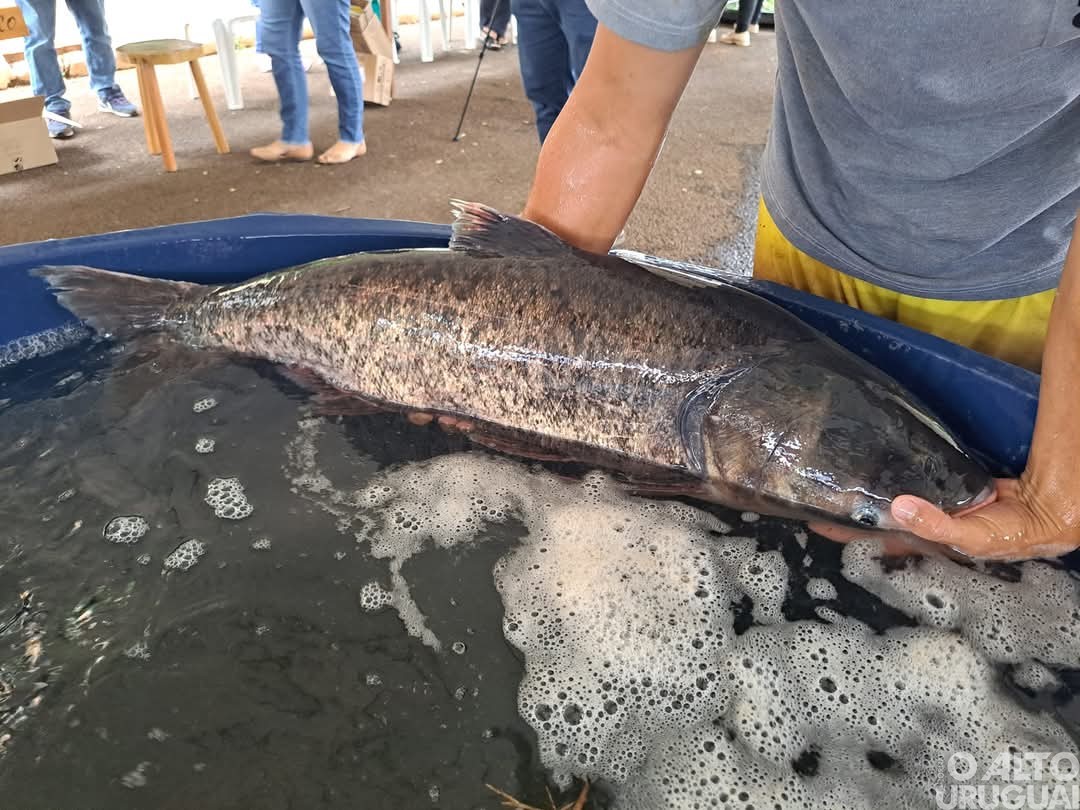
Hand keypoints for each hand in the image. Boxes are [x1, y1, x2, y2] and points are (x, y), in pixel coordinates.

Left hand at [810, 474, 1079, 560]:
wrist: (1043, 514)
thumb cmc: (1007, 535)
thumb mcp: (969, 537)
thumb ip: (935, 524)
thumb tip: (897, 507)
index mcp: (917, 543)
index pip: (868, 539)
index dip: (839, 530)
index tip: (809, 517)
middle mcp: (917, 528)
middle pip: (873, 521)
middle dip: (846, 512)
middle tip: (814, 490)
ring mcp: (929, 510)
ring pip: (889, 504)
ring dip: (868, 495)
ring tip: (838, 477)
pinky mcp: (943, 492)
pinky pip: (911, 486)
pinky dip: (895, 480)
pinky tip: (880, 466)